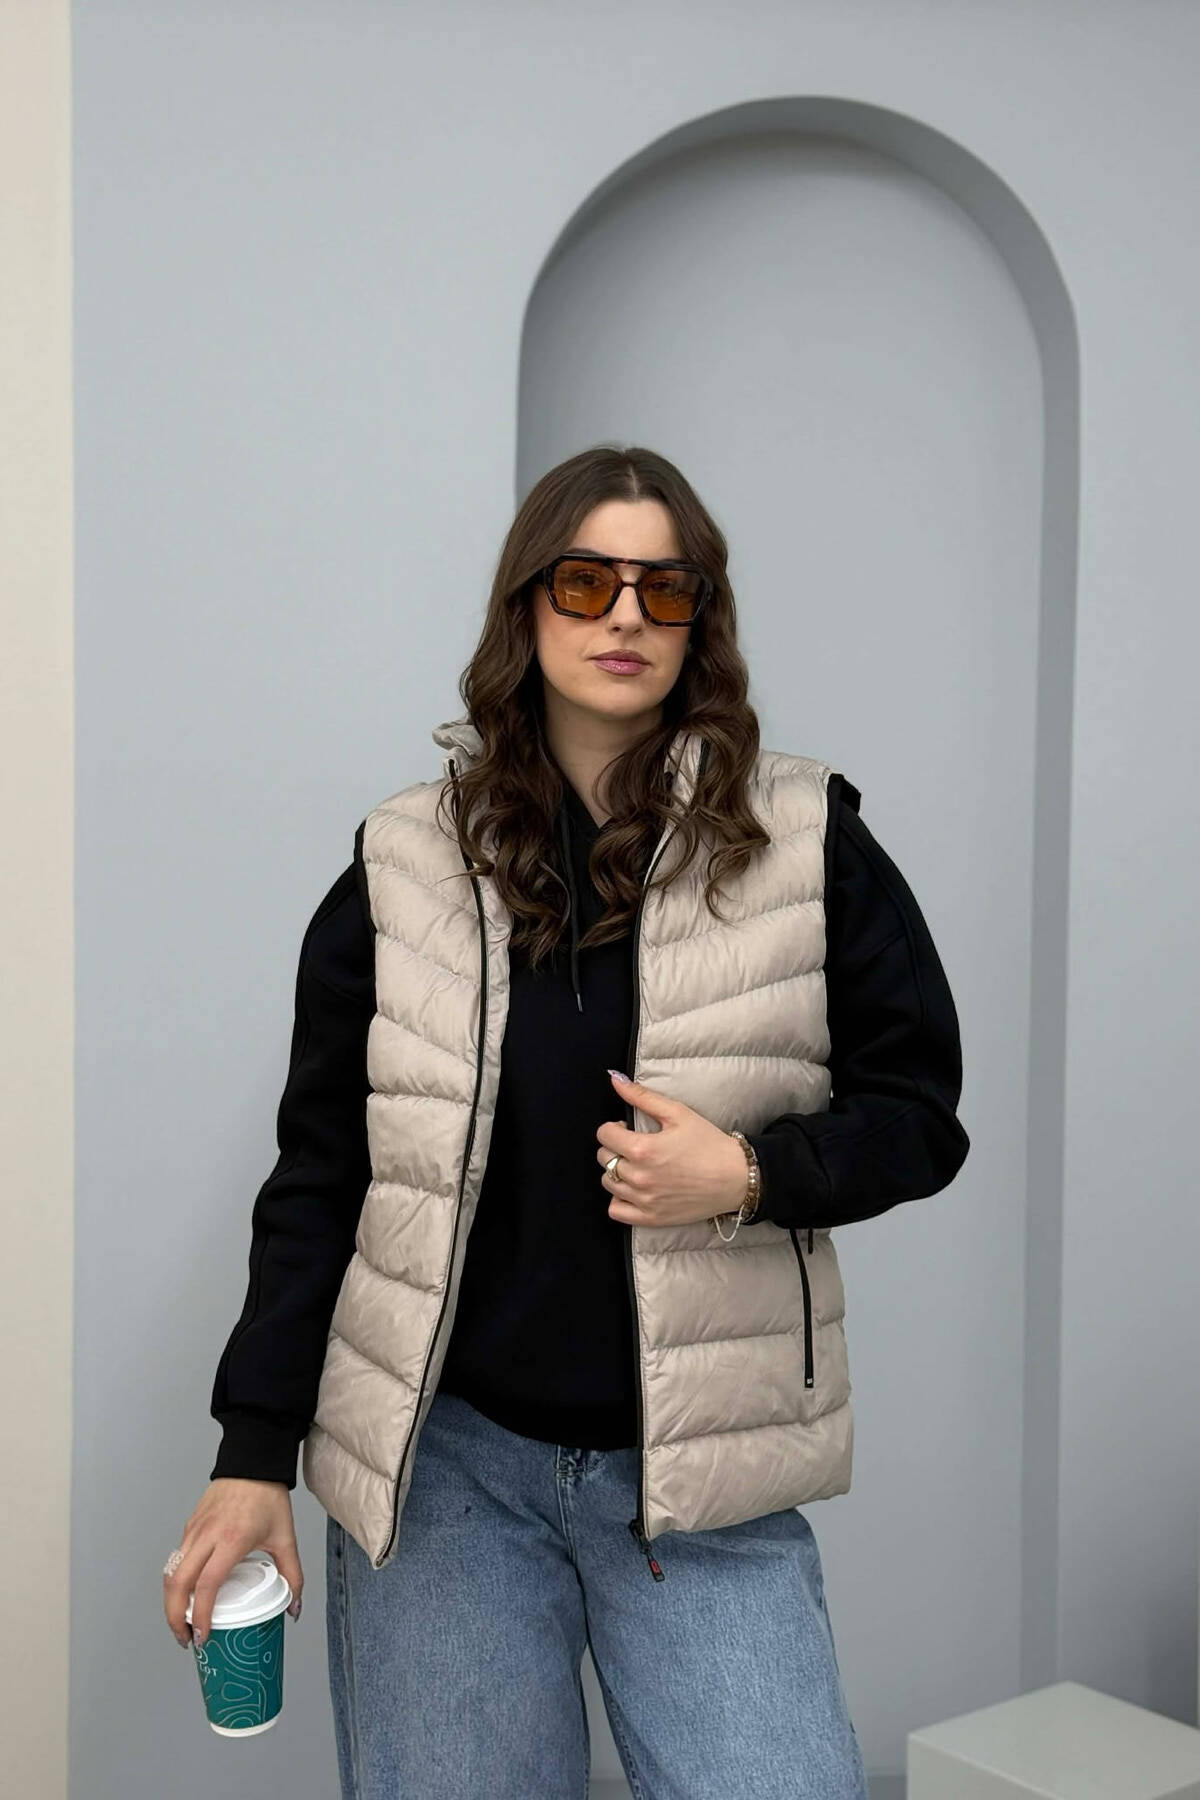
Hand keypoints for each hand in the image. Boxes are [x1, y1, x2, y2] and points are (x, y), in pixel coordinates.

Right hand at [162, 1478, 302, 1648]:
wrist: (253, 1461)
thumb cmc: (268, 1497)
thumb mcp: (286, 1537)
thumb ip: (292, 1575)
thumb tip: (294, 1608)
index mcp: (232, 1540)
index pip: (207, 1585)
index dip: (201, 1616)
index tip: (203, 1637)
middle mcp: (207, 1535)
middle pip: (178, 1584)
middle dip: (176, 1618)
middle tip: (187, 1639)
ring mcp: (195, 1530)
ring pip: (171, 1572)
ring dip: (172, 1603)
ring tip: (184, 1623)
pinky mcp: (189, 1526)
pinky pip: (176, 1559)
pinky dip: (176, 1583)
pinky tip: (187, 1596)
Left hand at [596, 1070, 748, 1227]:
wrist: (735, 1177)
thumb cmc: (709, 1144)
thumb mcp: (677, 1113)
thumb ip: (642, 1096)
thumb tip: (615, 1079)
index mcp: (643, 1149)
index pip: (604, 1135)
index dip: (613, 1127)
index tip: (627, 1129)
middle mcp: (639, 1177)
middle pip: (604, 1158)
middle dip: (615, 1147)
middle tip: (635, 1145)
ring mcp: (644, 1200)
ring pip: (608, 1183)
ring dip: (617, 1171)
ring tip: (637, 1166)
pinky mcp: (651, 1218)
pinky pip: (616, 1210)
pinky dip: (619, 1199)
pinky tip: (634, 1190)